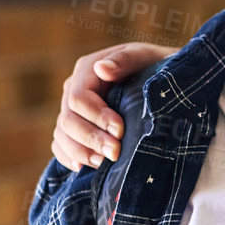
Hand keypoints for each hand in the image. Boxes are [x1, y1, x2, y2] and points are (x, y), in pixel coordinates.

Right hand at [51, 43, 176, 170]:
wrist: (164, 79)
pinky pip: (61, 144)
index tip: (120, 130)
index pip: (79, 99)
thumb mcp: (145, 57)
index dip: (96, 117)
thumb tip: (102, 69)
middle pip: (68, 120)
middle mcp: (74, 89)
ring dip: (80, 152)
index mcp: (87, 70)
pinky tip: (82, 167)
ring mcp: (73, 109)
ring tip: (102, 163)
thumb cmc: (155, 65)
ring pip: (62, 134)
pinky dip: (68, 157)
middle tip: (115, 153)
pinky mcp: (76, 127)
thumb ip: (125, 60)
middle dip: (91, 139)